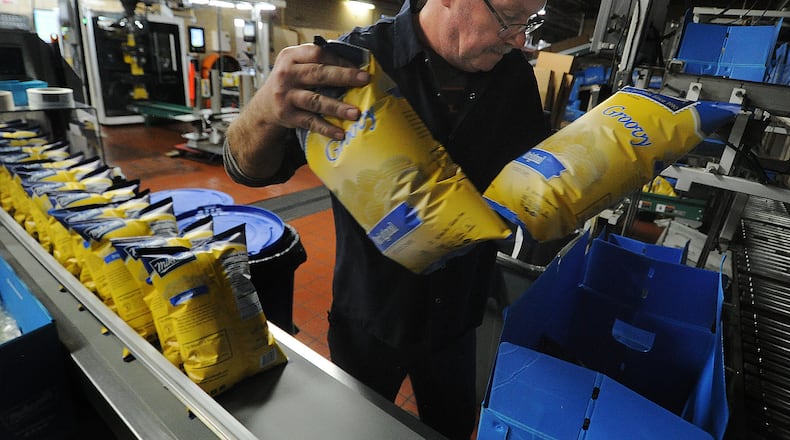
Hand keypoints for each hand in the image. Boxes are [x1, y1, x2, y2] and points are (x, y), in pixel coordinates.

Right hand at [251, 42, 370, 139]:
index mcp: (291, 57)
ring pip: (315, 100)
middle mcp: (286, 74)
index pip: (317, 53)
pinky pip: (310, 122)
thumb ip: (316, 61)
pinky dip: (326, 128)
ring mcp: (285, 96)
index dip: (339, 60)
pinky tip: (340, 133)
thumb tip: (354, 65)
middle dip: (344, 76)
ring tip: (355, 112)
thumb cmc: (288, 82)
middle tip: (364, 80)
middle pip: (318, 74)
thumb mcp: (295, 65)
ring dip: (337, 107)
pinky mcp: (287, 115)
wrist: (263, 106)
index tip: (358, 67)